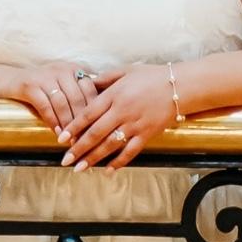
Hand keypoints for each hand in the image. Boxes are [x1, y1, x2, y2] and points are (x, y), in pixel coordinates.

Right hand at [0, 62, 102, 140]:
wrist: (7, 80)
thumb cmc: (40, 88)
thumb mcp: (61, 86)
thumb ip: (77, 96)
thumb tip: (96, 121)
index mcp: (73, 69)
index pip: (90, 90)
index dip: (95, 112)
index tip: (97, 130)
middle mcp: (62, 69)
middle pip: (78, 98)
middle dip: (83, 122)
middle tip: (86, 140)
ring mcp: (45, 76)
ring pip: (63, 103)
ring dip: (69, 124)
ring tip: (72, 140)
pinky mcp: (30, 85)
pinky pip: (45, 106)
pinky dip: (53, 121)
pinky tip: (57, 132)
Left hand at [61, 65, 178, 170]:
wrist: (179, 86)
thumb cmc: (151, 76)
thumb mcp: (125, 71)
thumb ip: (105, 78)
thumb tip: (86, 84)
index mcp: (114, 95)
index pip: (88, 114)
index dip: (73, 128)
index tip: (61, 139)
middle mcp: (122, 112)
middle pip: (95, 133)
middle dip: (78, 149)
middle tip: (65, 160)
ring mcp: (135, 125)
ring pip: (109, 145)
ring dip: (93, 158)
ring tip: (79, 169)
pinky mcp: (147, 134)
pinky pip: (130, 151)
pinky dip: (119, 162)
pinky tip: (108, 171)